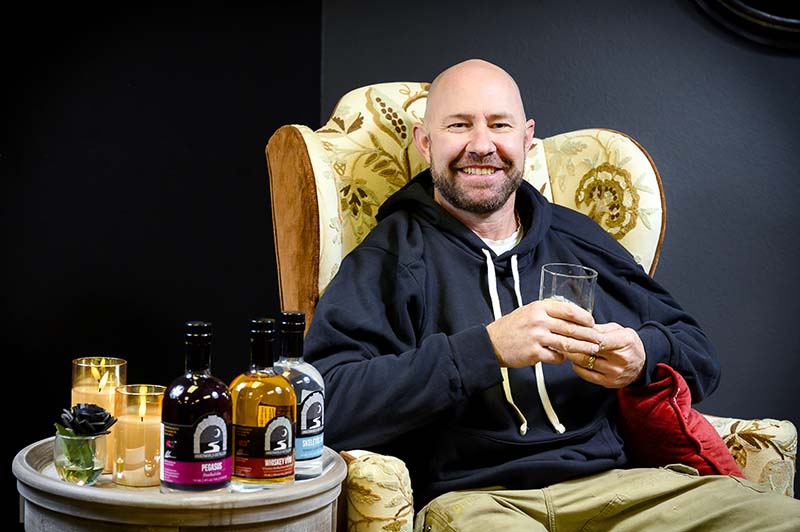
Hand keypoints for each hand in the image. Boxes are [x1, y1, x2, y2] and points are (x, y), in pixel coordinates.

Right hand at [486, 299, 601, 367]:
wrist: (491, 343)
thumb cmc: (511, 327)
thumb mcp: (528, 311)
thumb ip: (547, 311)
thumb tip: (570, 315)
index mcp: (539, 307)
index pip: (568, 310)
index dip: (584, 317)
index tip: (592, 322)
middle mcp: (539, 321)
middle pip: (571, 328)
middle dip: (588, 335)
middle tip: (598, 339)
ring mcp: (537, 337)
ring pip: (567, 343)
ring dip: (582, 348)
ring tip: (592, 350)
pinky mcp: (534, 353)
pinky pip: (555, 357)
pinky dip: (562, 358)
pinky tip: (564, 358)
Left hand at [566, 322, 645, 387]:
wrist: (642, 364)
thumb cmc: (627, 344)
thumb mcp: (618, 330)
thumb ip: (599, 329)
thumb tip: (578, 326)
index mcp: (625, 342)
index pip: (600, 339)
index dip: (583, 335)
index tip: (571, 331)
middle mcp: (621, 359)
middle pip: (588, 352)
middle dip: (572, 344)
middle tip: (561, 338)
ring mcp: (614, 373)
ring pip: (584, 363)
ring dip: (572, 355)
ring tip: (567, 348)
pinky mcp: (608, 383)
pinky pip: (586, 375)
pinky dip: (577, 366)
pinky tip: (575, 360)